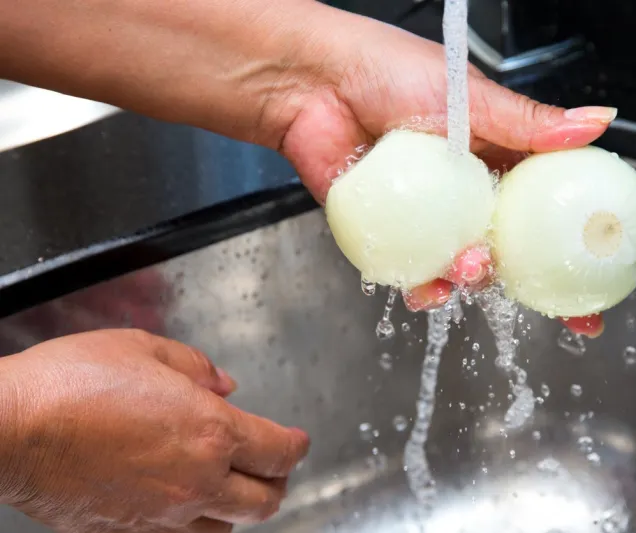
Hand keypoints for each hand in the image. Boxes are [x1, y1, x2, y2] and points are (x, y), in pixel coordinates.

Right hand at [0, 329, 308, 532]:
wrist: (11, 429)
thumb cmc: (71, 383)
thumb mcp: (144, 348)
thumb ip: (196, 367)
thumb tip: (223, 385)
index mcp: (209, 430)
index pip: (278, 451)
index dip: (296, 446)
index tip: (298, 441)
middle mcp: (195, 480)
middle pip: (265, 500)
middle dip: (277, 481)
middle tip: (274, 465)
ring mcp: (164, 515)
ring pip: (228, 527)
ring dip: (241, 506)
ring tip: (235, 486)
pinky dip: (199, 522)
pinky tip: (188, 503)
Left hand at [268, 4, 635, 335]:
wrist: (311, 82)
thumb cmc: (385, 70)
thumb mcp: (469, 96)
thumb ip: (530, 122)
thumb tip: (599, 124)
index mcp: (497, 157)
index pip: (556, 201)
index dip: (591, 231)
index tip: (630, 260)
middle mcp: (469, 192)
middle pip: (520, 249)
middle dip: (552, 288)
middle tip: (581, 317)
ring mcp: (432, 217)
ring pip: (470, 266)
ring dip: (479, 281)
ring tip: (472, 270)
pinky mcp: (392, 235)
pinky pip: (417, 271)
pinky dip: (426, 286)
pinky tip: (429, 288)